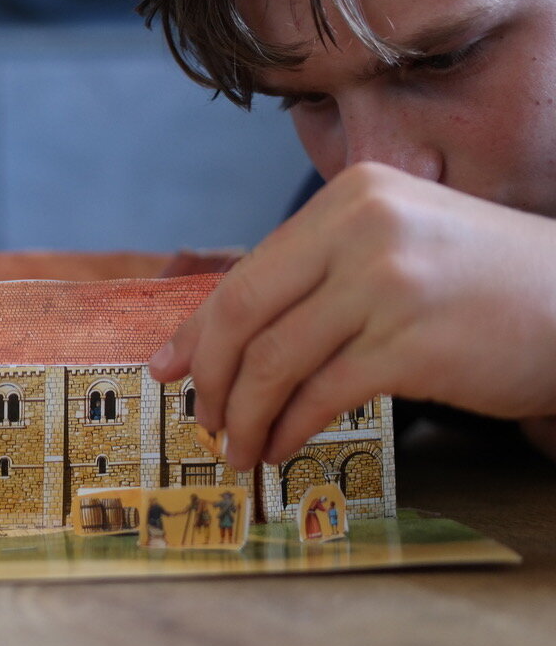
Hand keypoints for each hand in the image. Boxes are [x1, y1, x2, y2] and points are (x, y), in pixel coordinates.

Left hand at [148, 162, 555, 469]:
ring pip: (276, 362)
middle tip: (201, 419)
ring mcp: (388, 285)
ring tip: (239, 447)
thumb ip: (315, 277)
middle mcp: (363, 230)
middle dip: (212, 378)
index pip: (248, 273)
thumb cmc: (478, 281)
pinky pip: (321, 395)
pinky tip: (280, 446)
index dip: (198, 330)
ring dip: (246, 416)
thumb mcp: (393, 247)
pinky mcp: (413, 345)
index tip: (168, 368)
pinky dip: (289, 428)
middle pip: (245, 314)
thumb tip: (222, 336)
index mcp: (349, 198)